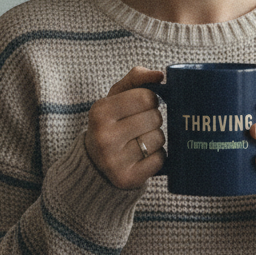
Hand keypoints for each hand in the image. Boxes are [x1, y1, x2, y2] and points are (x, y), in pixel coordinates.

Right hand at [85, 67, 165, 189]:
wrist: (95, 164)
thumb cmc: (111, 123)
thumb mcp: (115, 98)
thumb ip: (136, 79)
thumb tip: (160, 75)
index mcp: (100, 112)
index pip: (146, 97)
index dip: (151, 100)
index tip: (143, 105)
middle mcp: (104, 137)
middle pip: (155, 118)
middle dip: (153, 119)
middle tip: (141, 125)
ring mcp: (114, 160)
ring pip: (159, 139)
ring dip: (156, 138)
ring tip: (140, 140)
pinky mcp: (127, 178)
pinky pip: (160, 159)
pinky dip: (157, 156)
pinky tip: (143, 156)